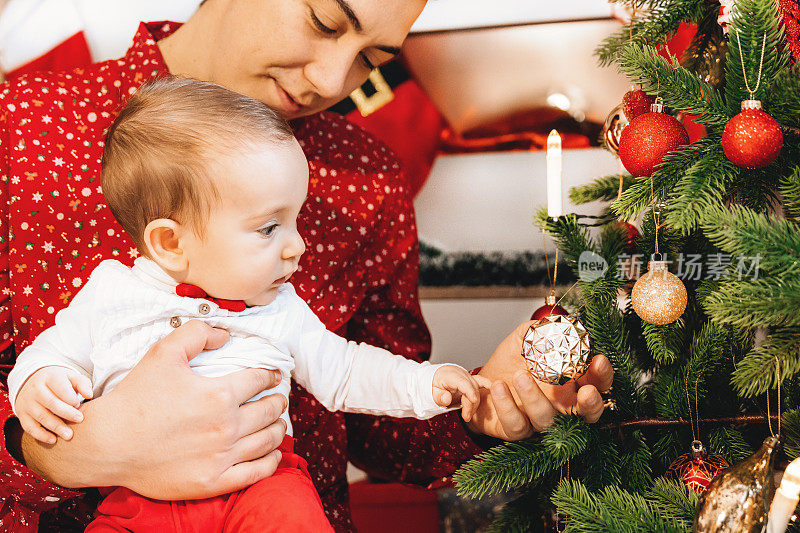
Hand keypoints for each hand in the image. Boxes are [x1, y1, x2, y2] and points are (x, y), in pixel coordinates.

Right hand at [14, 366, 92, 442]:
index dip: (70, 397)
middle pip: (51, 402)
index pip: (60, 387)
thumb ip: (83, 384)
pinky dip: (41, 435)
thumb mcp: (72, 378)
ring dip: (55, 427)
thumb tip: (89, 395)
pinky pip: (29, 427)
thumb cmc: (60, 382)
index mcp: (50, 377)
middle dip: (66, 413)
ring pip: (41, 416)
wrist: (34, 382)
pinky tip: (53, 440)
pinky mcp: (22, 414)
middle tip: (80, 419)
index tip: (78, 405)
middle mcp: (36, 389)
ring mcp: (27, 402)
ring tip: (69, 435)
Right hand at [20, 320, 287, 498]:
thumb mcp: (163, 352)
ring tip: (278, 422)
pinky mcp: (213, 482)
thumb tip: (226, 334)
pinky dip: (272, 461)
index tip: (274, 375)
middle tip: (278, 398)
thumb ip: (197, 334)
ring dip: (278, 428)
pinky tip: (274, 453)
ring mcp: (221, 457)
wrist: (107, 444)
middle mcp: (226, 426)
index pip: (260, 380)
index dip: (271, 375)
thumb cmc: (135, 396)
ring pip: (268, 440)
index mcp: (219, 394)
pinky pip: (257, 472)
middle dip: (277, 401)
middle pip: (270, 410)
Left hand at [432, 365, 490, 421]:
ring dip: (475, 403)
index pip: (462, 382)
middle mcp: (461, 374)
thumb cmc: (435, 386)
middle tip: (466, 417)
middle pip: (472, 387)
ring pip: (478, 389)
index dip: (469, 390)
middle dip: (471, 403)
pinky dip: (489, 387)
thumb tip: (447, 399)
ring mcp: (469, 377)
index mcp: (450, 375)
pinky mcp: (474, 381)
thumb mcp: (432, 393)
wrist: (438, 378)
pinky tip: (495, 393)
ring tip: (467, 416)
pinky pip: (483, 383)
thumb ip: (439, 396)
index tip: (474, 400)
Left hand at [467, 321, 613, 439]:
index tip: (599, 360)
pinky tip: (499, 387)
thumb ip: (537, 331)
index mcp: (568, 384)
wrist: (481, 384)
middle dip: (592, 404)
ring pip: (547, 419)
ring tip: (521, 375)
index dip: (602, 376)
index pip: (596, 384)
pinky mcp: (516, 430)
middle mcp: (559, 406)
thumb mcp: (522, 341)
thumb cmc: (508, 365)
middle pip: (587, 414)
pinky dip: (507, 406)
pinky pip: (517, 425)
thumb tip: (552, 322)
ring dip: (535, 397)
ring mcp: (539, 420)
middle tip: (587, 391)